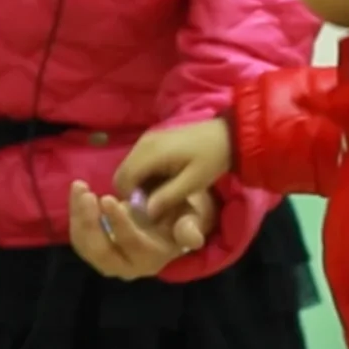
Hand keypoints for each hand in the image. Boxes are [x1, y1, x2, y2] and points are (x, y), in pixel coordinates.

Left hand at [68, 181, 212, 279]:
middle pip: (101, 251)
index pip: (132, 244)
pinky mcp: (94, 253)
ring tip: (79, 188)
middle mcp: (127, 267)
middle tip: (86, 194)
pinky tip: (77, 193)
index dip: (119, 222)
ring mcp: (108, 262)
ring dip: (78, 217)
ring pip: (86, 246)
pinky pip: (80, 238)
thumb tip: (193, 239)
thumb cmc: (179, 218)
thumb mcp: (191, 219)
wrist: (166, 227)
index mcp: (151, 258)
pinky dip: (75, 216)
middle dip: (89, 223)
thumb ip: (190, 227)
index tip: (107, 198)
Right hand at [115, 118, 233, 229]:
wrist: (226, 135)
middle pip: (121, 174)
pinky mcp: (151, 140)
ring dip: (138, 184)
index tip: (148, 211)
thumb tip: (147, 213)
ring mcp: (145, 140)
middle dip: (132, 192)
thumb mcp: (193, 182)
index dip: (131, 199)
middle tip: (153, 205)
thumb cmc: (212, 158)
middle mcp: (142, 144)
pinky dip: (143, 175)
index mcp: (151, 153)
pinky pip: (136, 162)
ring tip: (159, 195)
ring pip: (128, 168)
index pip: (124, 180)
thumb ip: (168, 197)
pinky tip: (161, 182)